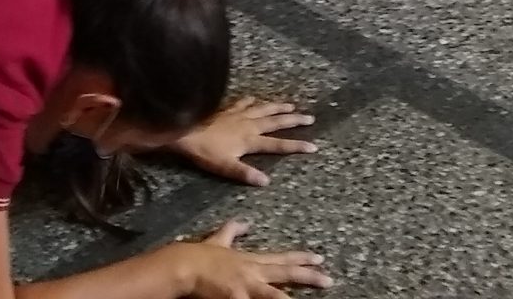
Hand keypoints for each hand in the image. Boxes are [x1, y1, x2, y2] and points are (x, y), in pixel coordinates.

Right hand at [169, 224, 330, 296]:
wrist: (184, 265)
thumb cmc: (199, 254)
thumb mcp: (218, 240)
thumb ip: (232, 232)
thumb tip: (244, 222)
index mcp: (250, 260)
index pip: (280, 259)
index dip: (300, 258)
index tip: (318, 258)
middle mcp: (252, 272)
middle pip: (285, 274)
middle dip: (308, 277)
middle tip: (328, 279)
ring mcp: (246, 286)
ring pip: (274, 294)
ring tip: (312, 298)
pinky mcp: (236, 298)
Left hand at [172, 97, 318, 187]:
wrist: (187, 130)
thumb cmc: (205, 152)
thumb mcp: (225, 167)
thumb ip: (245, 173)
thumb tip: (266, 181)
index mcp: (250, 140)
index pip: (278, 144)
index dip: (296, 146)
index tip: (313, 146)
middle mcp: (249, 124)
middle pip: (276, 121)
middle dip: (294, 120)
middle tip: (310, 118)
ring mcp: (239, 114)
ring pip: (264, 109)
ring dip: (279, 107)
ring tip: (292, 105)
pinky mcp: (228, 109)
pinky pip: (245, 102)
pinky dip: (253, 100)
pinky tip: (255, 98)